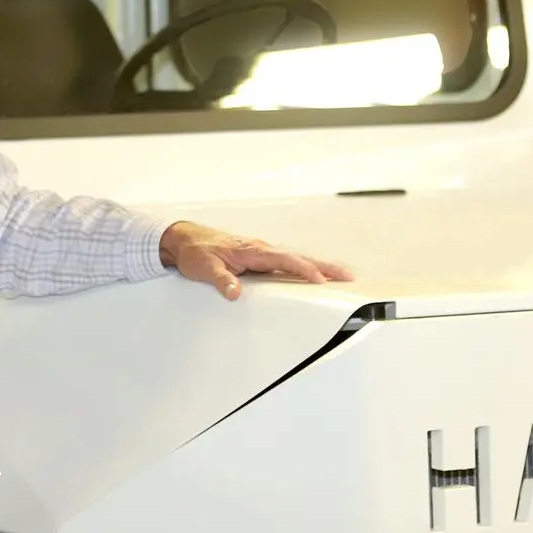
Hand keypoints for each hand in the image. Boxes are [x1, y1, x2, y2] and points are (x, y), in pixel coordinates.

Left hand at [158, 221, 353, 300]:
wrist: (185, 240)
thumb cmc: (196, 253)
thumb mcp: (204, 268)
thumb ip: (221, 280)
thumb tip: (234, 293)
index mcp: (252, 251)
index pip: (284, 260)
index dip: (303, 269)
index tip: (320, 280)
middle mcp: (261, 250)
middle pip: (298, 257)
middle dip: (324, 267)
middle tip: (347, 276)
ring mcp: (261, 254)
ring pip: (295, 260)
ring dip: (318, 267)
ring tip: (340, 277)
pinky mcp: (259, 259)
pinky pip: (286, 263)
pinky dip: (304, 268)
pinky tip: (313, 277)